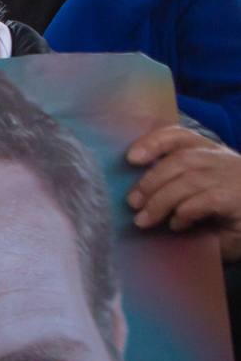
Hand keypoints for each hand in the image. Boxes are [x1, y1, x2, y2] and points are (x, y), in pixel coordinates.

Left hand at [127, 123, 240, 261]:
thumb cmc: (225, 213)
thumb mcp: (197, 193)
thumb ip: (174, 185)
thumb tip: (137, 195)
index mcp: (211, 153)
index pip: (181, 136)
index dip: (154, 141)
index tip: (131, 157)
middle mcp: (223, 161)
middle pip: (181, 159)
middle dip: (151, 181)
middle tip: (133, 203)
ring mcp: (234, 179)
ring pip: (190, 180)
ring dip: (161, 201)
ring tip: (144, 220)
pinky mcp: (238, 200)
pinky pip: (207, 200)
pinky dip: (185, 212)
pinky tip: (177, 225)